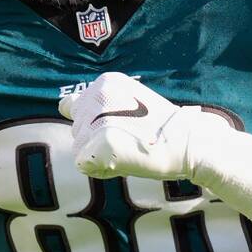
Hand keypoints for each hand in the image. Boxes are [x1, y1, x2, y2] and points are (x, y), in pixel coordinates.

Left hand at [58, 72, 199, 180]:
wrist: (190, 143)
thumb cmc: (160, 127)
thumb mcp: (130, 99)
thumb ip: (97, 102)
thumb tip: (61, 105)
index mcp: (105, 82)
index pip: (76, 107)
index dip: (96, 122)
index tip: (122, 124)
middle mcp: (98, 95)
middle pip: (78, 128)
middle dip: (97, 140)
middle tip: (131, 139)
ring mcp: (98, 118)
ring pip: (79, 146)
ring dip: (99, 155)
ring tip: (130, 149)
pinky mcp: (100, 142)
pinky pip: (83, 164)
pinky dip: (99, 169)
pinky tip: (124, 161)